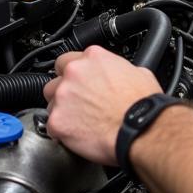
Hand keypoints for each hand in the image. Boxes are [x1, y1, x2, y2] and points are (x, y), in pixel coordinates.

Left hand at [43, 46, 160, 164]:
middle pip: (55, 80)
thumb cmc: (142, 105)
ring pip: (50, 102)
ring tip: (78, 121)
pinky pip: (51, 126)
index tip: (79, 83)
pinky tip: (76, 135)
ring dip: (61, 110)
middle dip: (64, 91)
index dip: (74, 74)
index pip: (68, 59)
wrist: (140, 129)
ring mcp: (63, 96)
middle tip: (78, 103)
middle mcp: (74, 72)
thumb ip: (117, 68)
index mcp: (93, 57)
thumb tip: (118, 74)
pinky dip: (61, 132)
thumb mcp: (137, 72)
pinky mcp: (58, 121)